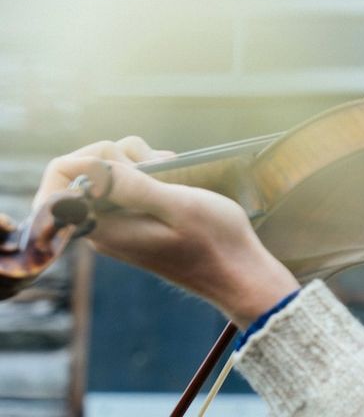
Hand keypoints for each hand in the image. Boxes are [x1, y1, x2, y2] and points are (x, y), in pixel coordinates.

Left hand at [35, 136, 298, 326]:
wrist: (237, 274)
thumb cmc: (215, 241)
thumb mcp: (179, 206)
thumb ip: (133, 187)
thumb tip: (88, 167)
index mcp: (104, 226)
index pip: (59, 181)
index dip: (85, 156)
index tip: (126, 157)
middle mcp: (103, 228)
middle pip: (81, 173)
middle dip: (116, 155)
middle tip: (156, 162)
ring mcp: (118, 226)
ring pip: (106, 177)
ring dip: (135, 161)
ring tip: (170, 167)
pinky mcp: (135, 224)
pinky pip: (125, 189)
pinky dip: (146, 173)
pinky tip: (172, 174)